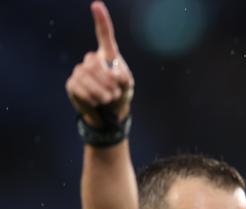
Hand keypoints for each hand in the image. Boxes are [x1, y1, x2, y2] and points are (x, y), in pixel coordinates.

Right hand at [65, 1, 133, 126]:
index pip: (104, 35)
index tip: (96, 5)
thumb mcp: (127, 86)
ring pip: (87, 75)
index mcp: (108, 56)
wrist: (109, 113)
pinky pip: (81, 88)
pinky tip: (97, 102)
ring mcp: (79, 71)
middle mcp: (92, 60)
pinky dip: (93, 98)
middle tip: (115, 94)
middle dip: (108, 81)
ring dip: (102, 92)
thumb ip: (122, 78)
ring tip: (109, 99)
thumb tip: (111, 74)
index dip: (101, 20)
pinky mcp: (72, 84)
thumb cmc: (120, 95)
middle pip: (94, 62)